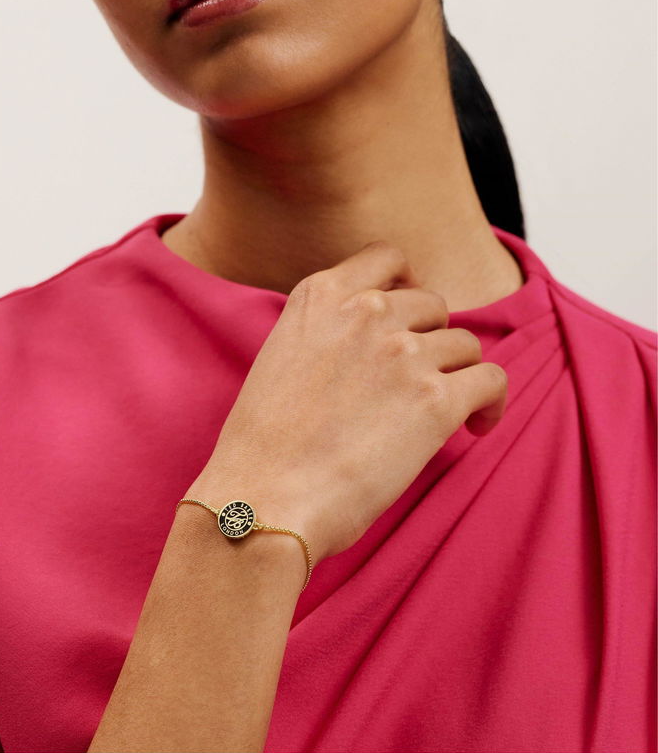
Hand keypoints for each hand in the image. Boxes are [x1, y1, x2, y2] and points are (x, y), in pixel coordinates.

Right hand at [189, 239, 507, 567]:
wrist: (261, 494)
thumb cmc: (263, 443)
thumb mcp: (282, 357)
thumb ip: (327, 333)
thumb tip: (369, 347)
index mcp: (321, 296)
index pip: (387, 258)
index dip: (407, 284)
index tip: (409, 316)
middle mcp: (365, 312)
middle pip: (432, 306)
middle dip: (430, 339)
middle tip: (417, 379)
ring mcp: (402, 352)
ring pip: (465, 345)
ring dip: (456, 374)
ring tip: (445, 410)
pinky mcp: (434, 399)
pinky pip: (492, 380)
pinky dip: (490, 403)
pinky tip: (475, 426)